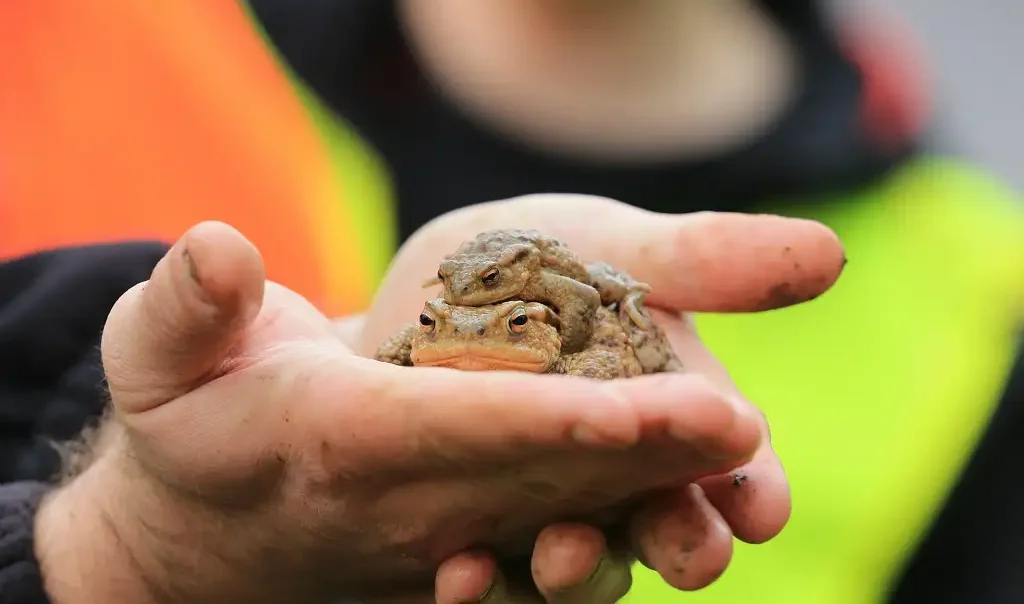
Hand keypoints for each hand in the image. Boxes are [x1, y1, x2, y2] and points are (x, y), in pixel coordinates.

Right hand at [33, 195, 842, 603]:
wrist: (207, 530)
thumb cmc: (192, 425)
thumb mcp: (157, 359)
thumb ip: (186, 308)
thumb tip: (219, 247)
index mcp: (335, 443)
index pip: (452, 430)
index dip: (543, 420)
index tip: (636, 406)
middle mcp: (405, 500)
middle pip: (538, 475)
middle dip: (638, 454)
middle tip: (742, 429)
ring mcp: (442, 530)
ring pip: (561, 507)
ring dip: (651, 492)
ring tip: (740, 462)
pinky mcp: (465, 537)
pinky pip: (549, 527)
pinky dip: (619, 513)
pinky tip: (688, 491)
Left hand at [349, 194, 842, 601]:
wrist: (420, 294)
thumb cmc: (535, 261)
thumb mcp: (611, 246)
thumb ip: (703, 260)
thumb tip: (832, 253)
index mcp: (671, 413)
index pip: (731, 467)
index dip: (754, 490)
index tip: (765, 509)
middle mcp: (621, 476)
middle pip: (665, 527)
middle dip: (682, 543)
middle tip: (695, 558)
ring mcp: (549, 511)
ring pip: (578, 562)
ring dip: (579, 570)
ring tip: (560, 559)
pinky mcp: (477, 532)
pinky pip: (485, 573)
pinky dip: (479, 580)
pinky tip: (458, 573)